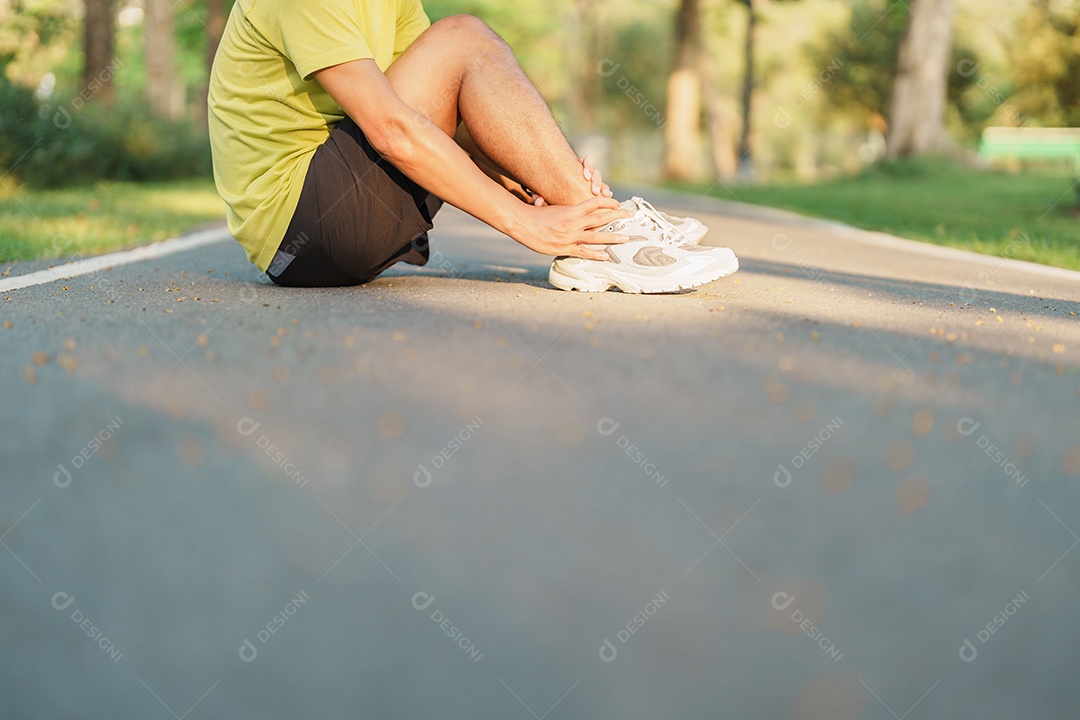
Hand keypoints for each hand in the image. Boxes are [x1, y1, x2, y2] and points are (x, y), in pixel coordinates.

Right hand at [513, 196, 630, 259]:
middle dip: (618, 216)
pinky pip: (583, 252)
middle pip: (601, 218)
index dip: (608, 202)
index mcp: (572, 210)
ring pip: (596, 236)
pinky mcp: (564, 248)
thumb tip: (577, 212)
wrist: (522, 223)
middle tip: (631, 216)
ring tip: (626, 238)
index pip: (595, 203)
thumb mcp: (554, 208)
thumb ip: (567, 211)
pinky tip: (605, 256)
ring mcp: (570, 236)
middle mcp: (574, 222)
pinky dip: (595, 254)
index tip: (617, 203)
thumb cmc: (536, 214)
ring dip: (613, 237)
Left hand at [530, 156, 613, 205]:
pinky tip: (607, 198)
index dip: (588, 166)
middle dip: (596, 181)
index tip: (586, 175)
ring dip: (603, 187)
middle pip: (596, 172)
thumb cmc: (546, 190)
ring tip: (604, 195)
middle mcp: (586, 172)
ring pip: (601, 182)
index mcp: (575, 166)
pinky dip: (606, 194)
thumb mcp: (542, 190)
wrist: (550, 198)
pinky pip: (603, 192)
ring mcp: (591, 182)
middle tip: (594, 190)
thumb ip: (539, 194)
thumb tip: (538, 202)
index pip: (587, 161)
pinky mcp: (595, 192)